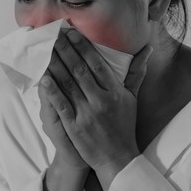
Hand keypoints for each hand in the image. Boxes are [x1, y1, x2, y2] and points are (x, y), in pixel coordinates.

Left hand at [40, 29, 152, 189]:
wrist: (118, 157)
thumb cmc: (124, 125)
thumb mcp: (132, 98)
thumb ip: (137, 72)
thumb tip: (147, 49)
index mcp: (115, 91)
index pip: (96, 64)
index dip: (83, 47)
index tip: (71, 33)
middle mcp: (101, 100)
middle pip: (79, 70)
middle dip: (65, 50)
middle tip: (53, 35)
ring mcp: (87, 113)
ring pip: (68, 84)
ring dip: (55, 66)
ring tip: (45, 50)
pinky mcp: (75, 126)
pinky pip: (61, 105)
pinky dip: (52, 91)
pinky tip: (43, 78)